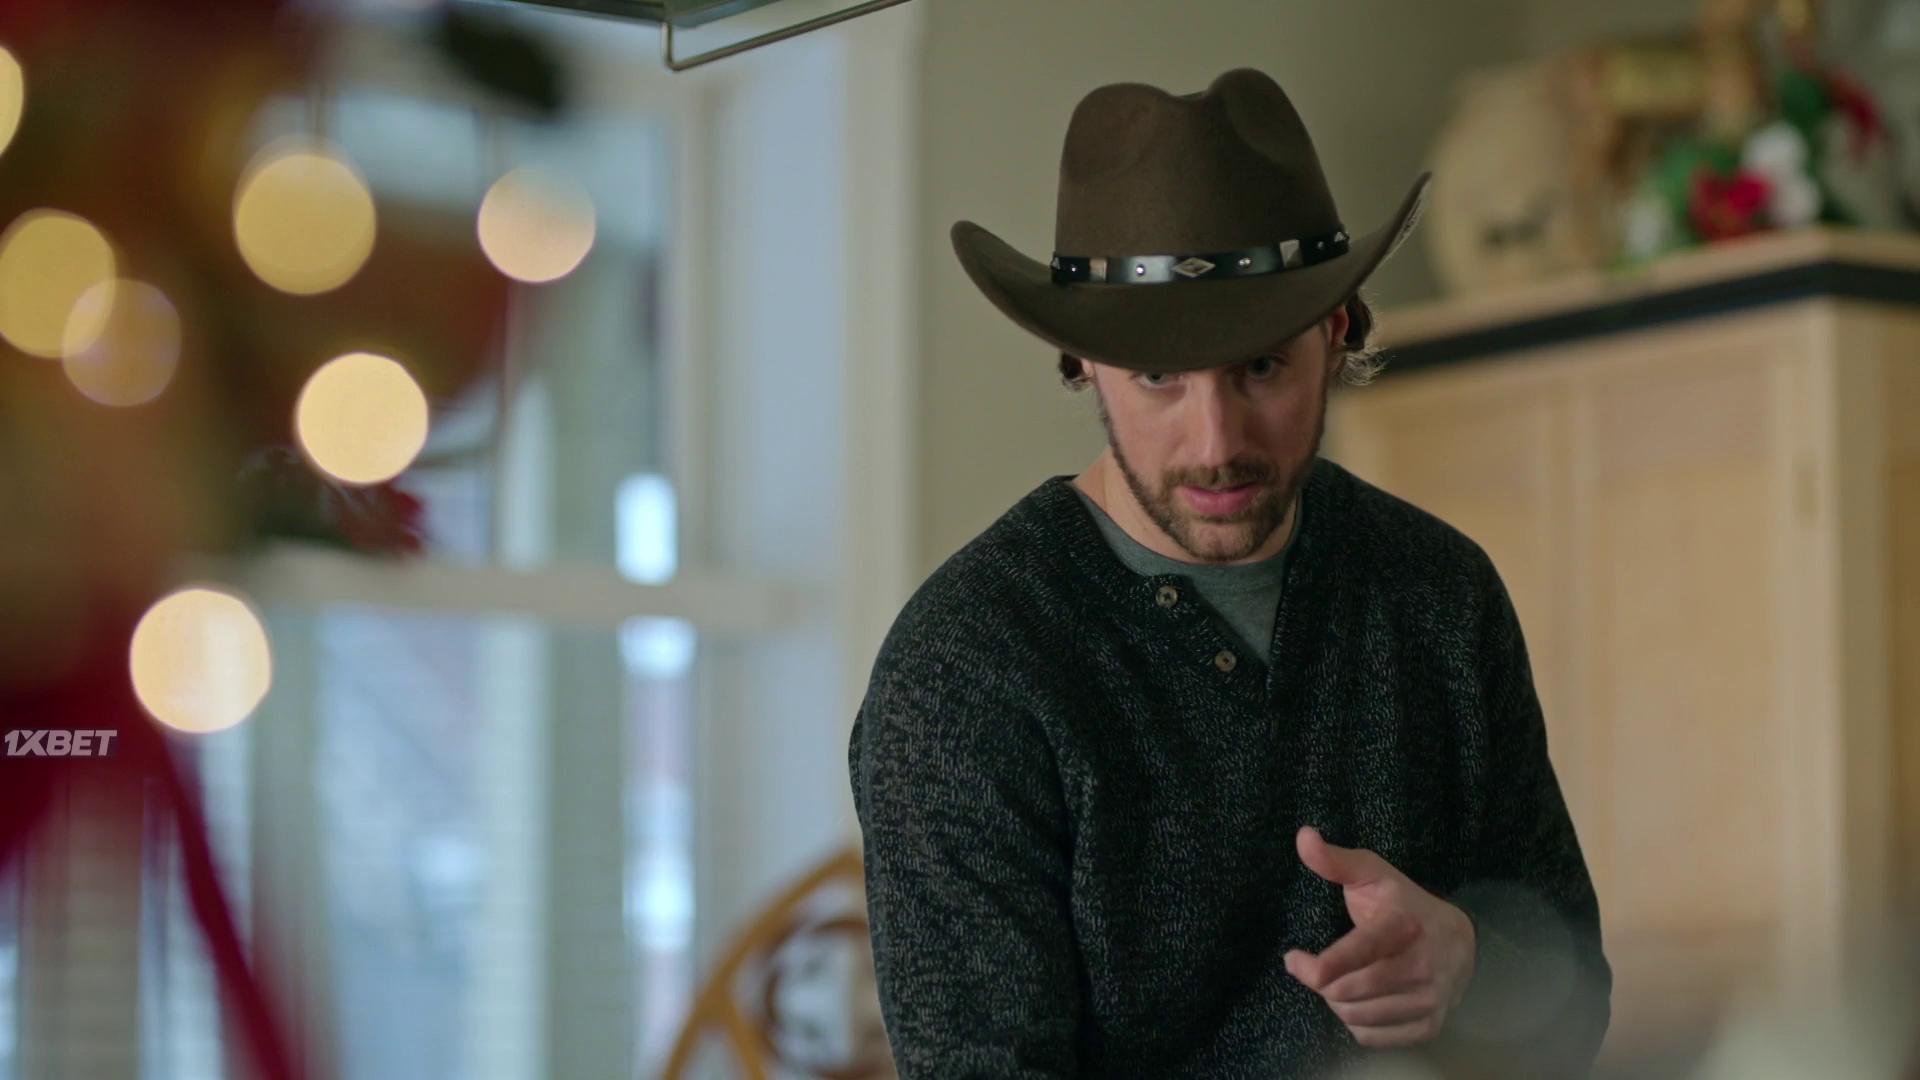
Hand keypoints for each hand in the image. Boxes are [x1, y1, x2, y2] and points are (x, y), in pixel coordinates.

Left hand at [1284, 826, 1475, 1049]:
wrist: (1459, 941)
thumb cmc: (1403, 904)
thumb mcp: (1373, 874)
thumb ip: (1336, 860)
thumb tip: (1303, 835)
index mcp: (1404, 926)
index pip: (1358, 953)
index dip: (1319, 966)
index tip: (1293, 958)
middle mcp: (1422, 966)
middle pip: (1349, 991)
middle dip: (1322, 983)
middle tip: (1316, 969)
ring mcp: (1429, 1000)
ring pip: (1358, 1017)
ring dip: (1337, 1003)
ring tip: (1338, 983)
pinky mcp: (1430, 1025)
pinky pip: (1374, 1038)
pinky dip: (1357, 1025)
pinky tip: (1359, 1003)